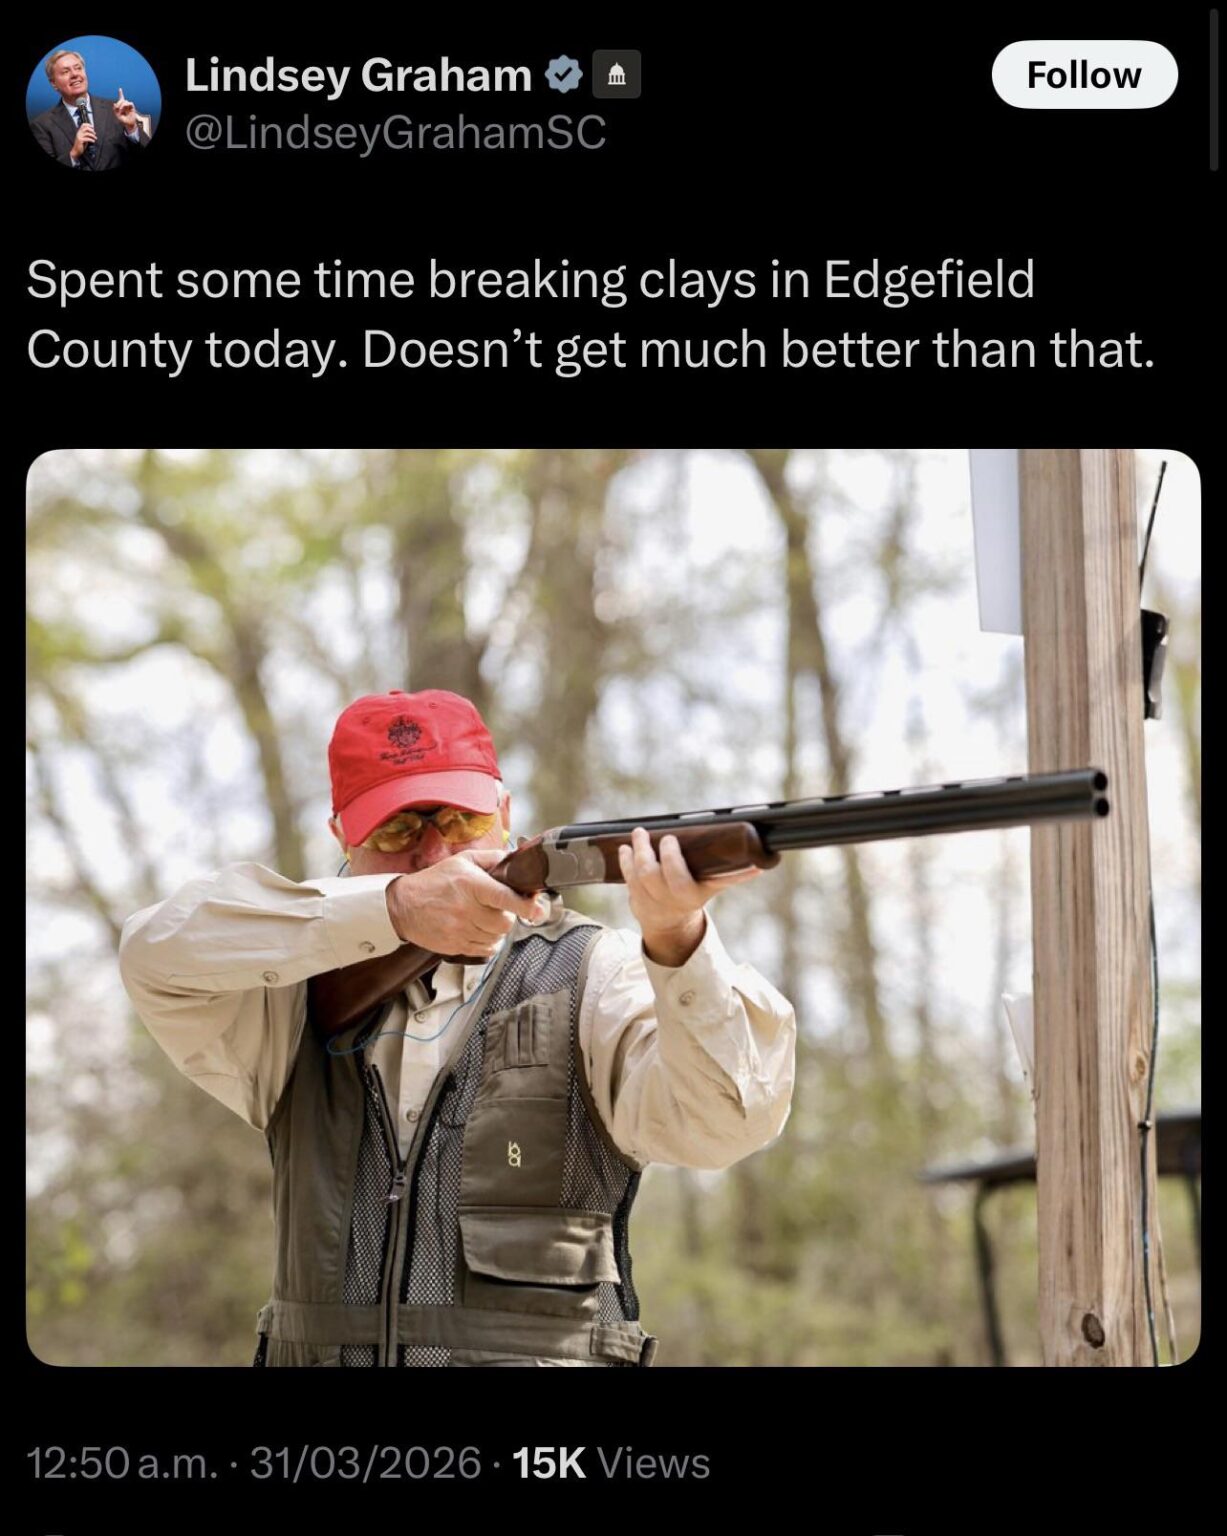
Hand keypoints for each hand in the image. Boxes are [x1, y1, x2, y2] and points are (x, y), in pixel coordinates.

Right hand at [70, 123, 96, 158]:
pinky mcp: (80, 140)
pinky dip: (91, 139)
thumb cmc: (81, 145)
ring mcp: (79, 136)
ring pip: (87, 133)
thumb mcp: (84, 138)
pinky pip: (87, 138)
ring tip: (95, 138)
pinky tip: (93, 141)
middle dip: (91, 130)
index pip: (83, 125)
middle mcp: (79, 133)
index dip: (88, 125)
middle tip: (94, 133)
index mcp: (79, 132)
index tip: (92, 127)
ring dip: (92, 135)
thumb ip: (86, 135)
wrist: (76, 150)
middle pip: (86, 128)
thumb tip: (93, 132)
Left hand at [113, 89, 137, 132]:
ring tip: (121, 110)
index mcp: (121, 106)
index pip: (121, 99)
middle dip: (119, 103)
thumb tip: (114, 104)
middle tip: (118, 109)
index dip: (121, 93)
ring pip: (125, 101)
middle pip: (121, 100)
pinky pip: (130, 103)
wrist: (129, 124)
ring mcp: (129, 106)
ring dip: (122, 105)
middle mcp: (125, 105)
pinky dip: (127, 105)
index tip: (120, 89)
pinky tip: (126, 108)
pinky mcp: (132, 108)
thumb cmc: (123, 120)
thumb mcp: (117, 115)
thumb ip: (115, 110)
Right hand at [385, 848, 550, 957]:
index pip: (505, 898)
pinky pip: (485, 950)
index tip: (537, 909)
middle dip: (506, 916)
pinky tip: (477, 930)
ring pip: (496, 937)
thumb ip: (493, 858)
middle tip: (495, 908)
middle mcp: (466, 909)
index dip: (526, 905)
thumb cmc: (435, 881)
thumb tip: (517, 860)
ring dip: (495, 929)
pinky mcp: (455, 946)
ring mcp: (460, 930)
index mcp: (471, 885)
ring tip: (481, 917)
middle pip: (505, 923)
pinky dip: (487, 942)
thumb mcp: (463, 861)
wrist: (403, 905)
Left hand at [618, 828, 761, 967]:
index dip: (671, 859)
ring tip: (639, 835)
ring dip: (635, 854)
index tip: (671, 839)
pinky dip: (625, 863)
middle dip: (648, 852)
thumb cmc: (695, 895)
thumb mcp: (713, 887)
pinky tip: (625, 849)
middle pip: (653, 876)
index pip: (680, 878)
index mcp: (690, 895)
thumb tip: (761, 866)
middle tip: (651, 834)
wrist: (673, 926)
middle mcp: (668, 900)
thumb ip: (733, 875)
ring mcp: (650, 901)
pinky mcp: (635, 901)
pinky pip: (627, 880)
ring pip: (637, 877)